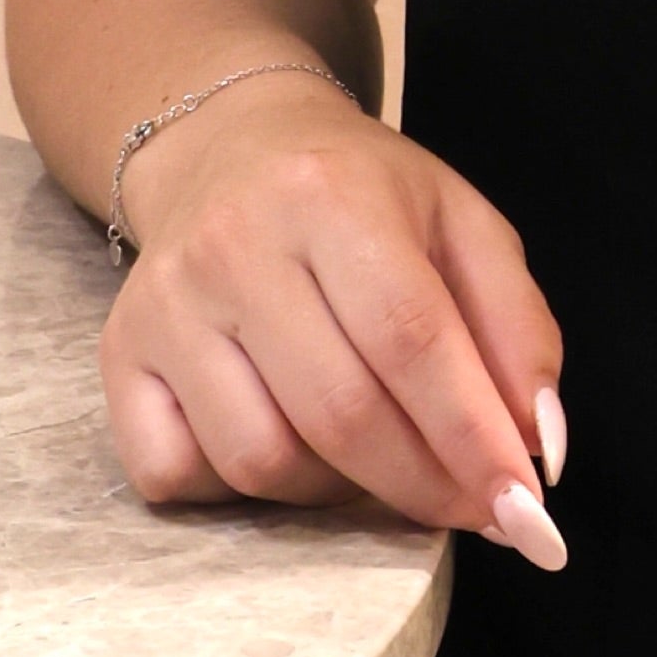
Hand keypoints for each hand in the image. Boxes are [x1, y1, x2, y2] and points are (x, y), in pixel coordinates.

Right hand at [99, 72, 569, 567]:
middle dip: (422, 484)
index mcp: (331, 194)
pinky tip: (283, 442)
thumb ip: (518, 329)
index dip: (472, 436)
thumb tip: (538, 450)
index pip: (411, 338)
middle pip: (340, 412)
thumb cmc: (362, 196)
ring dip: (338, 489)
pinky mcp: (118, 356)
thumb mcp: (461, 224)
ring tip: (374, 452)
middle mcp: (235, 245)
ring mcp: (165, 305)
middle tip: (475, 512)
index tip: (523, 507)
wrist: (229, 145)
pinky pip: (179, 474)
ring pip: (260, 460)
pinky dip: (239, 491)